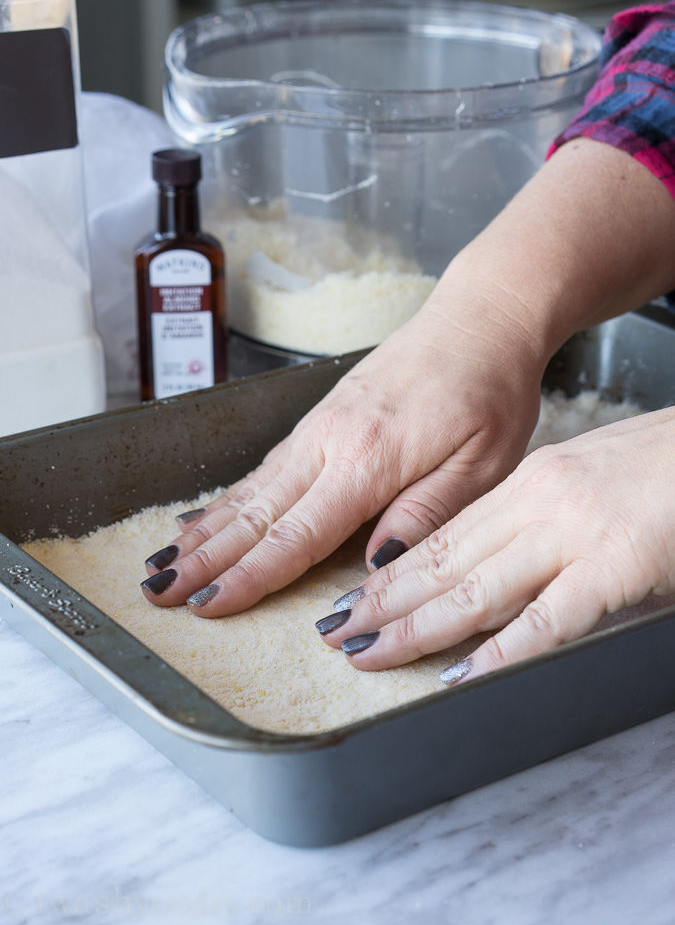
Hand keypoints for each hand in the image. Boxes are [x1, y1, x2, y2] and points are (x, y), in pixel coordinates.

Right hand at [140, 287, 543, 614]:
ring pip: (250, 489)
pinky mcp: (322, 419)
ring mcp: (320, 427)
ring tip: (165, 561)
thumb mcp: (483, 464)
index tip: (209, 605)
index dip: (250, 576)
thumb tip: (373, 565)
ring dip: (204, 530)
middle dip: (205, 559)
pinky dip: (228, 496)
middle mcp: (330, 441)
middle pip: (255, 513)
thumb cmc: (489, 390)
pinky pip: (265, 467)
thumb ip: (425, 514)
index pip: (297, 534)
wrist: (480, 319)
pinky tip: (206, 516)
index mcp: (370, 459)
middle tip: (159, 592)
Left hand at [317, 407, 674, 681]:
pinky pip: (549, 617)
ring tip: (370, 654)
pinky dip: (501, 650)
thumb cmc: (662, 465)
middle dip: (383, 604)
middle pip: (444, 563)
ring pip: (477, 590)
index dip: (390, 574)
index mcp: (529, 484)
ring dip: (417, 628)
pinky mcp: (616, 565)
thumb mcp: (584, 479)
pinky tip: (461, 673)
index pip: (442, 537)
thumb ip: (536, 519)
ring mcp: (575, 534)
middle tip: (335, 635)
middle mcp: (539, 504)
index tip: (351, 600)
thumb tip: (492, 559)